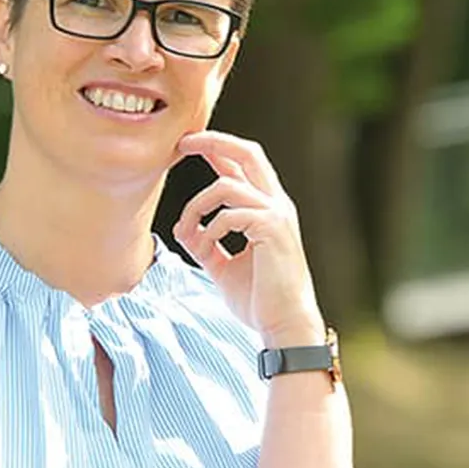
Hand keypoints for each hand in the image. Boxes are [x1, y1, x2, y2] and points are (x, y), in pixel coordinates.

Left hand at [173, 131, 323, 346]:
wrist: (284, 326)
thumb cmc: (259, 300)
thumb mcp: (223, 267)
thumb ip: (205, 243)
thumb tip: (183, 228)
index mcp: (268, 209)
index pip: (243, 166)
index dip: (217, 149)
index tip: (187, 143)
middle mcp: (276, 205)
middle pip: (248, 153)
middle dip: (214, 141)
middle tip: (184, 142)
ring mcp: (277, 215)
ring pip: (227, 187)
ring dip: (197, 207)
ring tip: (188, 232)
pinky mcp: (272, 230)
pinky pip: (230, 215)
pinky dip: (209, 230)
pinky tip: (205, 247)